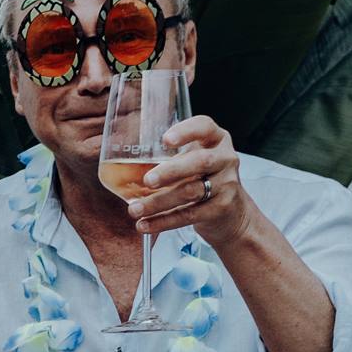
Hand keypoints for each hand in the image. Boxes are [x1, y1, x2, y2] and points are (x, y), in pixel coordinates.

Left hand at [129, 115, 255, 249]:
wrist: (230, 211)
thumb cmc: (201, 179)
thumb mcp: (190, 161)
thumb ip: (167, 159)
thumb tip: (121, 168)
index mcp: (215, 140)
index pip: (205, 127)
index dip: (186, 131)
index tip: (165, 139)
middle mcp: (225, 159)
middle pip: (200, 162)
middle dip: (170, 171)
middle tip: (147, 180)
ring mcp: (227, 184)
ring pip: (191, 192)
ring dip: (158, 202)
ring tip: (134, 210)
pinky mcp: (221, 208)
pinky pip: (190, 215)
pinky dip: (164, 221)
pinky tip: (145, 225)